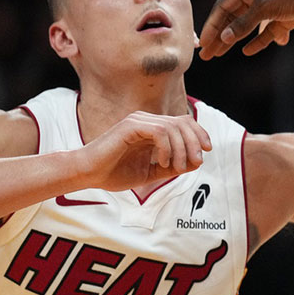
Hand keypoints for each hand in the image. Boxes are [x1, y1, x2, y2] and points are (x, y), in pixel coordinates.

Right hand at [77, 112, 211, 190]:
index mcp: (152, 129)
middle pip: (183, 122)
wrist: (87, 174)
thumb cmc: (114, 173)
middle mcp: (147, 121)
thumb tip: (197, 162)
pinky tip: (161, 162)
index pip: (184, 123)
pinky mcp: (130, 126)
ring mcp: (138, 121)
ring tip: (174, 167)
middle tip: (196, 161)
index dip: (199, 135)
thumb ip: (173, 167)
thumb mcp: (151, 173)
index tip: (205, 152)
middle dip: (195, 142)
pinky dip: (166, 147)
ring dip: (181, 149)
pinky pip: (160, 131)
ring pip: (173, 126)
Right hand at [198, 0, 293, 59]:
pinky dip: (258, 41)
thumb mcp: (265, 7)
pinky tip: (248, 51)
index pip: (223, 6)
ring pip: (248, 26)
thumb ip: (244, 24)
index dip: (212, 25)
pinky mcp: (286, 18)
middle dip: (219, 35)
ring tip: (221, 54)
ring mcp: (272, 7)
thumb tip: (225, 38)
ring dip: (235, 40)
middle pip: (233, 17)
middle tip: (207, 54)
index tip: (204, 42)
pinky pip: (267, 32)